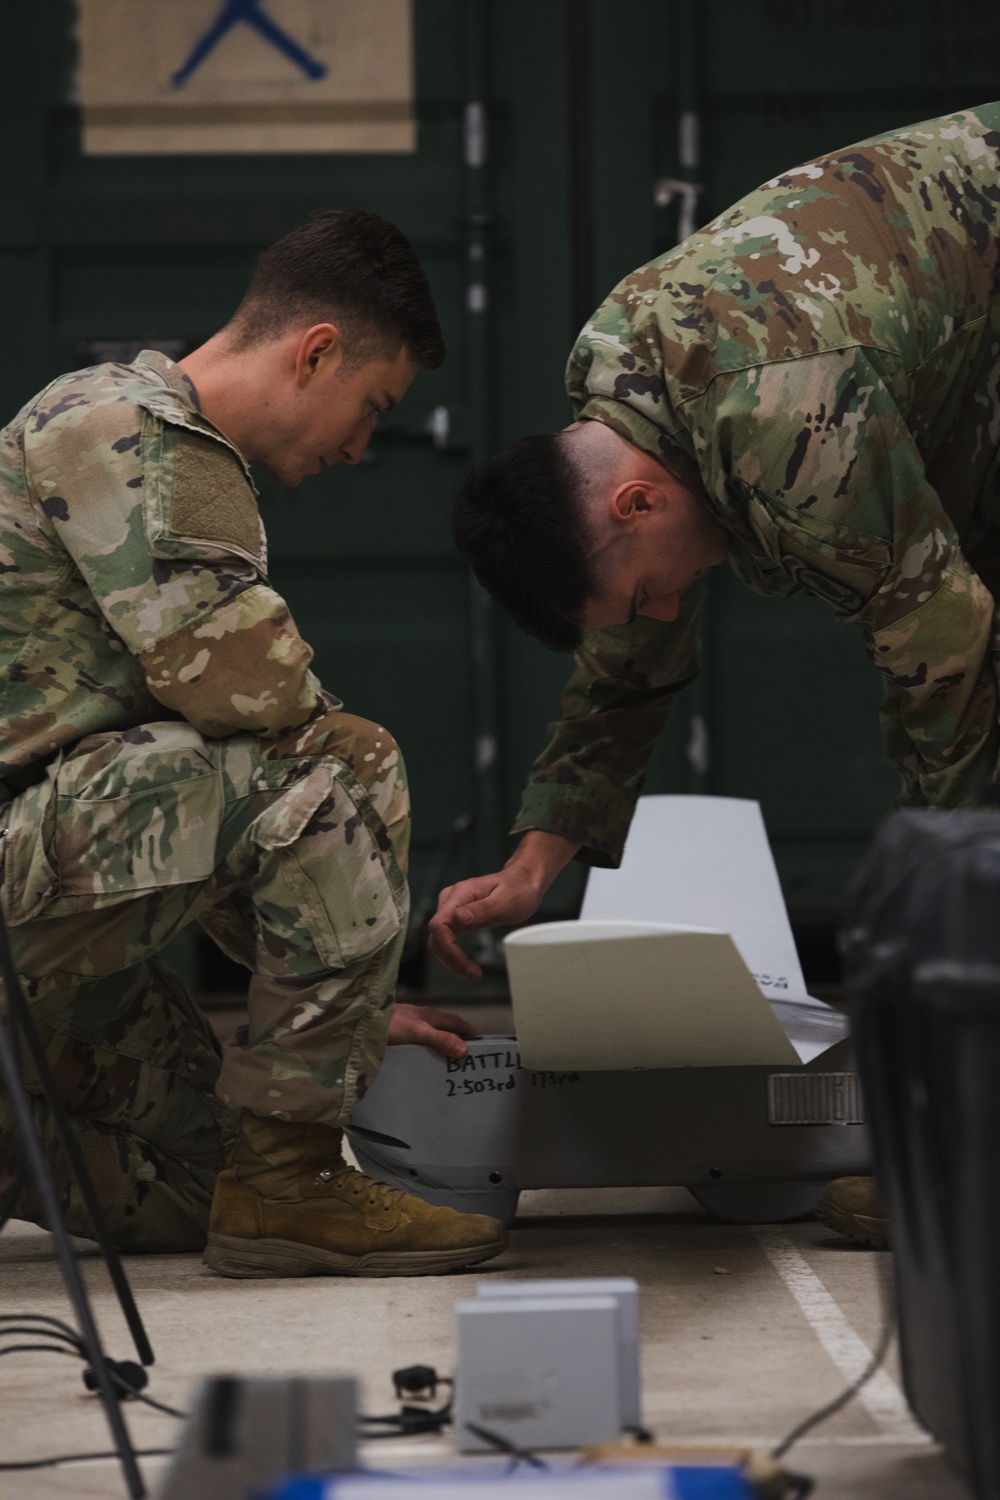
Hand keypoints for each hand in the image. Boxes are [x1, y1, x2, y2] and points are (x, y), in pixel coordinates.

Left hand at [387, 1001, 477, 1060]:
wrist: (357, 1021)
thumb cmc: (387, 1023)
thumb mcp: (416, 1032)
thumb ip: (439, 1040)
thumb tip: (465, 1050)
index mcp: (429, 1016)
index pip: (455, 1022)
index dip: (468, 1031)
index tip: (481, 1043)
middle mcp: (420, 1019)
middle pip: (444, 1029)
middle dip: (456, 1041)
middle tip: (465, 1060)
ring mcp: (407, 1025)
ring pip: (430, 1035)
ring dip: (439, 1046)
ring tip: (446, 1064)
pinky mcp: (396, 1033)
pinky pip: (416, 1042)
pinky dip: (424, 1050)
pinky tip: (420, 1060)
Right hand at [427, 830, 579, 980]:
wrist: (522, 882)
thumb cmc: (518, 889)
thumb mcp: (506, 901)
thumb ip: (482, 909)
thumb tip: (458, 918)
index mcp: (460, 894)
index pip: (439, 925)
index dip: (448, 948)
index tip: (465, 964)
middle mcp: (451, 901)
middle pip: (436, 936)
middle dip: (451, 960)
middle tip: (473, 975)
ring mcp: (452, 909)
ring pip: (439, 941)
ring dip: (452, 961)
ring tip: (473, 975)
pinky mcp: (457, 918)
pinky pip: (447, 940)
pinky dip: (455, 955)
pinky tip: (467, 966)